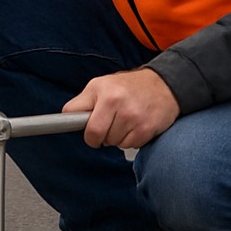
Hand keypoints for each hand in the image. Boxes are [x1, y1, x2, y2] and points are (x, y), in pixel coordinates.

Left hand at [62, 68, 179, 148]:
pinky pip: (128, 146)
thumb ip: (82, 102)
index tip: (85, 130)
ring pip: (113, 143)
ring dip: (116, 137)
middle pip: (96, 136)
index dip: (82, 128)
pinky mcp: (146, 130)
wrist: (164, 85)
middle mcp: (118, 104)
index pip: (78, 119)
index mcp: (104, 93)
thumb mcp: (100, 85)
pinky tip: (136, 125)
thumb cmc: (128, 86)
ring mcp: (133, 118)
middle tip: (108, 124)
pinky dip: (130, 140)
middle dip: (99, 136)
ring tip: (125, 120)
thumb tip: (66, 119)